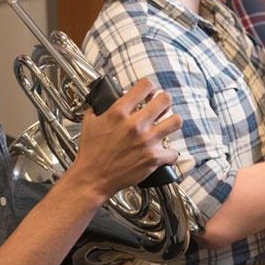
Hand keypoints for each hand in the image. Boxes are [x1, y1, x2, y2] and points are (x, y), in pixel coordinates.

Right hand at [68, 77, 181, 196]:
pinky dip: (169, 154)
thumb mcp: (89, 123)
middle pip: (165, 100)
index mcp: (119, 112)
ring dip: (171, 122)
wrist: (92, 178)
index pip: (145, 85)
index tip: (149, 91)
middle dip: (164, 101)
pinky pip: (173, 152)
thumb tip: (102, 101)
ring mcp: (146, 141)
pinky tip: (163, 153)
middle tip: (160, 106)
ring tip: (166, 125)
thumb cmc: (90, 153)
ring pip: (175, 121)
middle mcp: (135, 124)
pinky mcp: (153, 158)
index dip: (149, 86)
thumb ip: (98, 109)